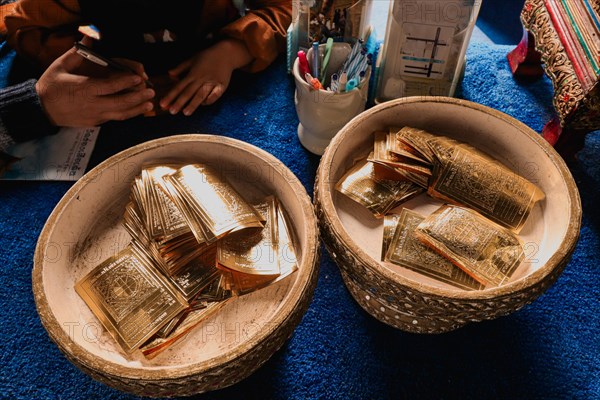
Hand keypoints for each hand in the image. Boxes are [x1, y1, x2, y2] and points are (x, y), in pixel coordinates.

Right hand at [35, 47, 154, 126]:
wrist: (41, 109)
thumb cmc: (51, 85)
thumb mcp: (61, 66)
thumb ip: (78, 53)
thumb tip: (90, 38)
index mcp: (84, 89)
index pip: (111, 86)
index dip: (127, 82)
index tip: (139, 77)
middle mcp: (92, 104)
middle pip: (121, 103)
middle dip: (138, 97)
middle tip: (151, 91)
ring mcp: (95, 116)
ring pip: (120, 115)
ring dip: (137, 110)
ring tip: (150, 105)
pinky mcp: (95, 123)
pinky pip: (114, 119)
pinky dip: (127, 115)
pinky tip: (137, 111)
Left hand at [160, 39, 252, 115]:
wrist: (226, 53)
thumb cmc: (208, 56)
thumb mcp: (192, 59)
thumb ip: (181, 67)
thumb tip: (169, 74)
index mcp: (193, 73)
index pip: (179, 86)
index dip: (170, 96)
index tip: (163, 104)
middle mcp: (201, 78)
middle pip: (188, 92)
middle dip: (179, 102)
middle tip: (171, 112)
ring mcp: (211, 82)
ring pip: (200, 95)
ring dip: (193, 104)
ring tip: (186, 113)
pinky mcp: (221, 85)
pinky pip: (215, 95)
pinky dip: (209, 100)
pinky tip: (203, 105)